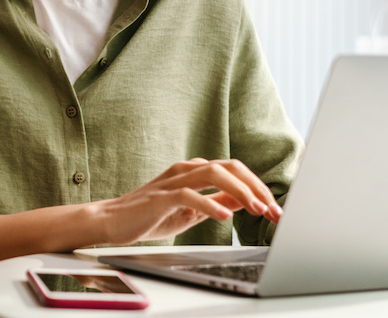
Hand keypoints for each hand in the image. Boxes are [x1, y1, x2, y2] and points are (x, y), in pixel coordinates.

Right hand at [98, 158, 282, 245]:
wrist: (111, 221)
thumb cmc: (149, 215)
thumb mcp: (192, 210)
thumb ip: (217, 201)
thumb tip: (247, 200)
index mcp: (193, 172)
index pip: (234, 170)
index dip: (259, 188)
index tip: (276, 210)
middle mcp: (185, 170)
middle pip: (229, 166)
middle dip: (257, 188)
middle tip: (273, 210)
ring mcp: (172, 181)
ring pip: (213, 173)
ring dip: (240, 191)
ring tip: (256, 210)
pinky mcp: (160, 197)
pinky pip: (189, 195)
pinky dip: (210, 205)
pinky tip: (225, 218)